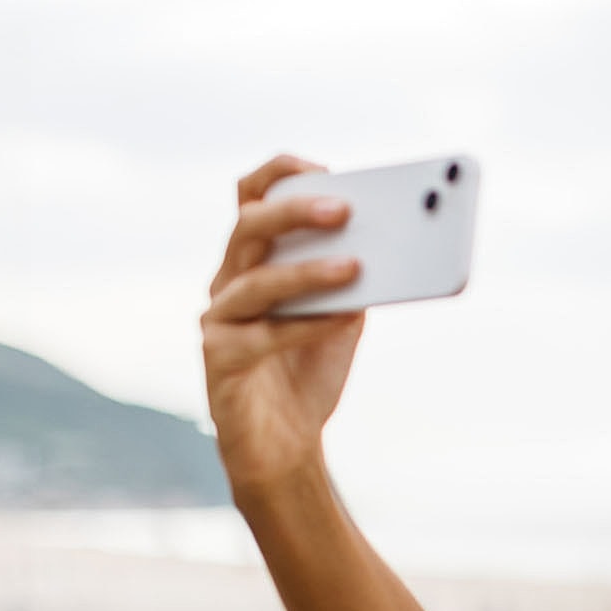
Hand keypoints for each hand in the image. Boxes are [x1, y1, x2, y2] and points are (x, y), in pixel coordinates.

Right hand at [201, 155, 366, 493]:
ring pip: (255, 280)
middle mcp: (228, 281)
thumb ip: (354, 278)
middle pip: (249, 226)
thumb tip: (391, 241)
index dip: (279, 174)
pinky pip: (263, 336)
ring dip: (308, 271)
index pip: (250, 198)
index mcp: (254, 260)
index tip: (323, 167)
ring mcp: (218, 319)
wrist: (286, 443)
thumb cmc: (310, 369)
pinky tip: (344, 318)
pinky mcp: (219, 360)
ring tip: (356, 266)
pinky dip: (307, 325)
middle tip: (344, 209)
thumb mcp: (343, 314)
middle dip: (295, 210)